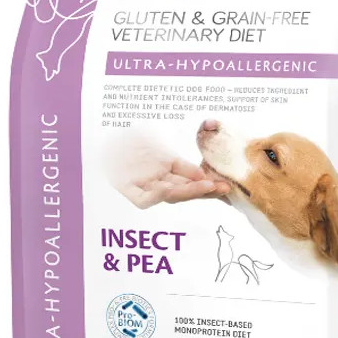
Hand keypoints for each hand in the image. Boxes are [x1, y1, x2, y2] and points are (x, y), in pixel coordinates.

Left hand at [116, 155, 232, 208]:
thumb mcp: (165, 153)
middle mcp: (158, 187)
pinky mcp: (129, 191)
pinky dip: (157, 196)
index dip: (208, 188)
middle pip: (184, 193)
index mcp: (168, 178)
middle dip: (204, 191)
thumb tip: (204, 176)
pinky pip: (144, 199)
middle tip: (223, 188)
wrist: (111, 138)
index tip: (226, 186)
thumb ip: (183, 167)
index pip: (191, 186)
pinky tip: (168, 189)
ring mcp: (145, 189)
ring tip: (207, 185)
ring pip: (169, 196)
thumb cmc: (137, 144)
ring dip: (188, 192)